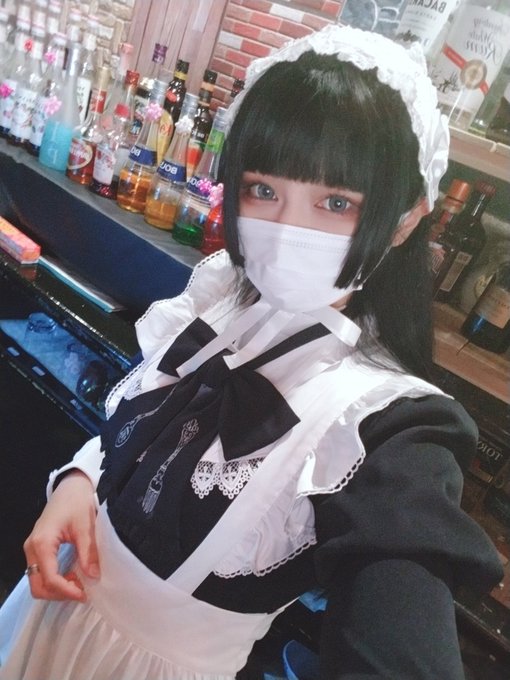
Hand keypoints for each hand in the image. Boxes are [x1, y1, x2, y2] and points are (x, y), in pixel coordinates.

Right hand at [23, 470, 99, 601]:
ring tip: (79, 583)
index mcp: (42, 542)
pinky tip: (73, 575)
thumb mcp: (86, 526)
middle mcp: (31, 548)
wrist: (71, 486)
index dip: (66, 591)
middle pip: (37, 585)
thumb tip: (93, 576)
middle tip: (82, 591)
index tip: (85, 594)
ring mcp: (32, 548)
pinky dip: (55, 579)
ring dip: (57, 588)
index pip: (49, 578)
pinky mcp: (37, 548)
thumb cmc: (77, 501)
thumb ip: (88, 552)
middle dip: (59, 593)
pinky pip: (41, 572)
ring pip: (37, 581)